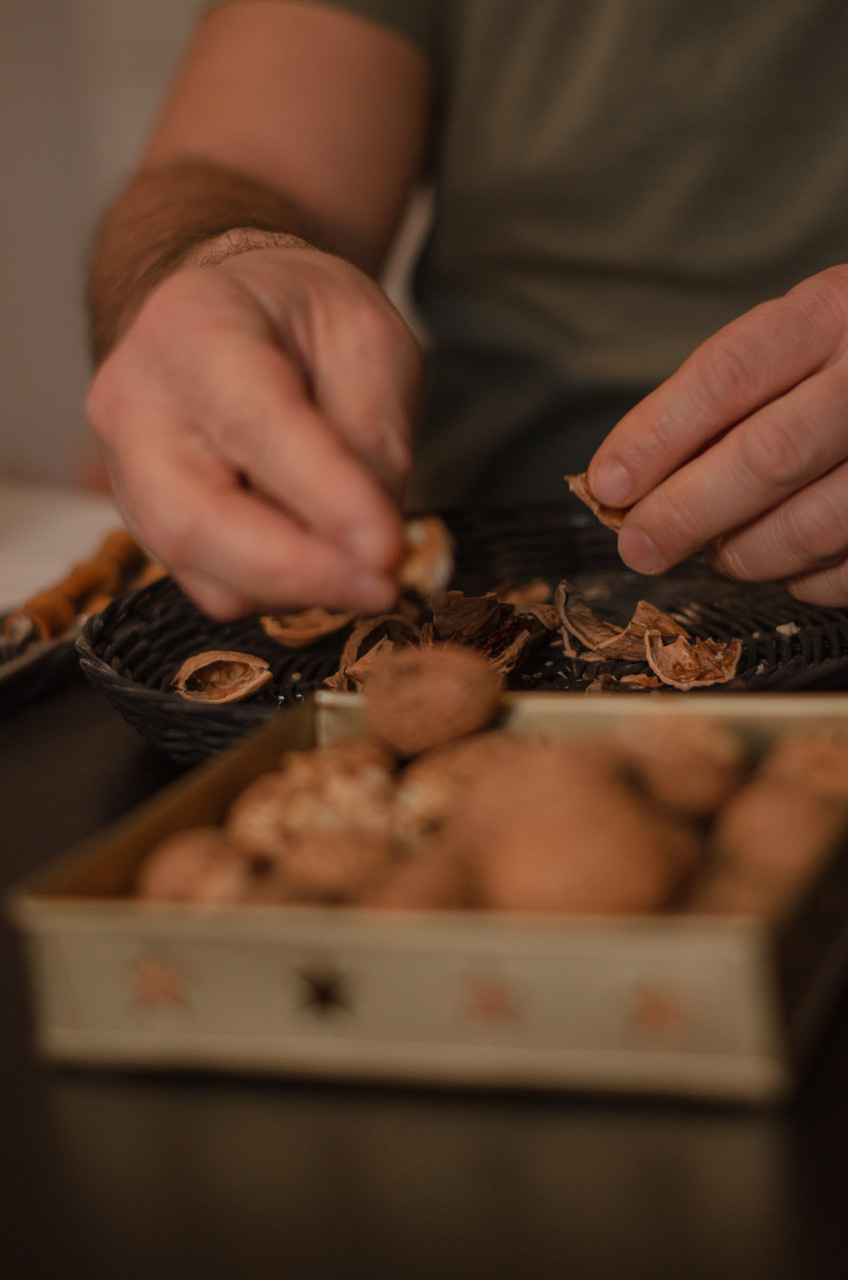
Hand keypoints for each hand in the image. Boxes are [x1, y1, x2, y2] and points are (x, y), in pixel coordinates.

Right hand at [86, 243, 419, 617]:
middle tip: (384, 586)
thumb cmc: (305, 319)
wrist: (236, 314)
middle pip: (195, 520)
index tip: (386, 547)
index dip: (322, 496)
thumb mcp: (366, 339)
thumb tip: (373, 544)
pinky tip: (322, 557)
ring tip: (364, 561)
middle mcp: (137, 404)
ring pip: (205, 571)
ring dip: (299, 588)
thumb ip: (370, 435)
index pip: (253, 425)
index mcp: (193, 324)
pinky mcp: (147, 530)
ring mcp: (129, 476)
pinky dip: (280, 591)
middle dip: (298, 571)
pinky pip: (214, 587)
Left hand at [586, 265, 847, 604]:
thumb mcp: (788, 347)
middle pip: (769, 455)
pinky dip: (798, 579)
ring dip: (741, 554)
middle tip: (639, 546)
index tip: (607, 485)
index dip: (657, 437)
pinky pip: (842, 572)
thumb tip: (624, 488)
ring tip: (713, 551)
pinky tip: (780, 559)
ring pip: (810, 526)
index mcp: (831, 314)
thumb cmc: (839, 367)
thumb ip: (715, 405)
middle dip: (684, 512)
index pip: (728, 375)